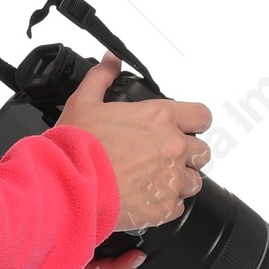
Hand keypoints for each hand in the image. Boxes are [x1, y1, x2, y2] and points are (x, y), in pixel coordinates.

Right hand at [60, 52, 212, 233]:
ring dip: (178, 182)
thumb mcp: (84, 102)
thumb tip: (110, 60)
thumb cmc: (76, 148)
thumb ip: (102, 77)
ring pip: (193, 182)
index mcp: (159, 117)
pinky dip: (163, 206)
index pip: (201, 116)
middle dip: (186, 156)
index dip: (193, 123)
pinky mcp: (162, 208)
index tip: (184, 129)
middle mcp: (171, 147)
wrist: (67, 185)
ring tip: (152, 184)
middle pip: (201, 152)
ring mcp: (170, 179)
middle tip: (161, 160)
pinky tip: (144, 201)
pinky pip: (177, 208)